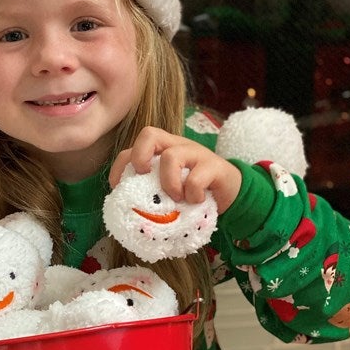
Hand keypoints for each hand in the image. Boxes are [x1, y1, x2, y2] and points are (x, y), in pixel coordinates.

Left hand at [109, 127, 241, 213]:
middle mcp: (176, 146)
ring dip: (168, 182)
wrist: (232, 193)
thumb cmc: (192, 193)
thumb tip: (127, 215)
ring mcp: (196, 153)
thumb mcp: (168, 191)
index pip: (133, 148)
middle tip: (144, 179)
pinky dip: (192, 194)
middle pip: (149, 134)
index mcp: (161, 152)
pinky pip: (197, 177)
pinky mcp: (215, 166)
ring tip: (176, 198)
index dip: (120, 166)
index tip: (118, 188)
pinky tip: (196, 201)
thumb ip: (151, 194)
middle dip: (139, 157)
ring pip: (171, 155)